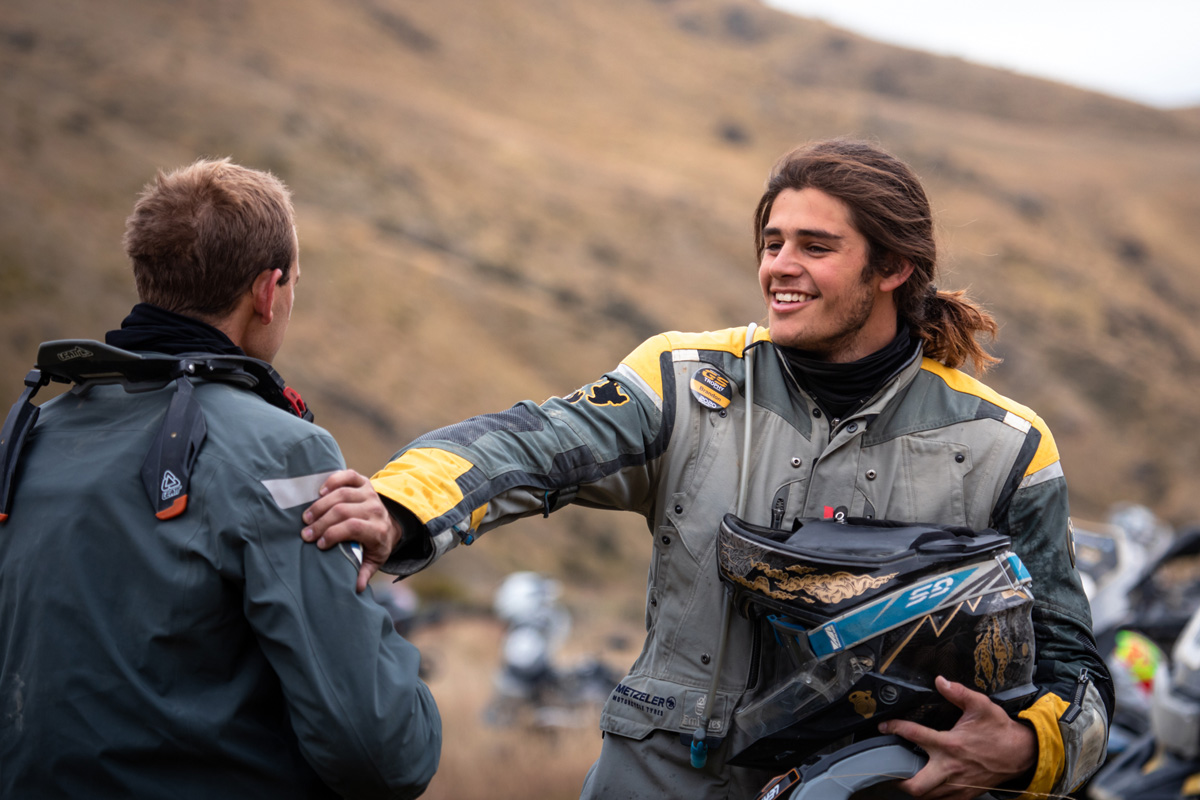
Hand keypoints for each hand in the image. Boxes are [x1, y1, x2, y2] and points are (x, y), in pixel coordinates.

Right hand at [302, 469, 404, 592]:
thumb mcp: (373, 560)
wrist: (389, 523)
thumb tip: (356, 588)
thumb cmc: (374, 544)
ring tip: (306, 517)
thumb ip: (364, 571)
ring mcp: (370, 494)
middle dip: (321, 523)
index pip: (355, 527)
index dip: (334, 534)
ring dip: (320, 505)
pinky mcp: (364, 482)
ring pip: (342, 494)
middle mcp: (375, 509)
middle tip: (305, 533)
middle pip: (344, 511)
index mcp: (378, 530)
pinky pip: (348, 476)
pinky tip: (320, 492)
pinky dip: (333, 481)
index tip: (318, 544)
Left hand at [878, 676, 1036, 799]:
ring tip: (904, 775)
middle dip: (898, 778)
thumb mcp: (980, 705)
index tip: (885, 726)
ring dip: (912, 787)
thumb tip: (940, 680)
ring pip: (927, 797)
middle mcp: (951, 768)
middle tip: (889, 767)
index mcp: (951, 744)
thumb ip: (958, 692)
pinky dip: (930, 795)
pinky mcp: (966, 795)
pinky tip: (926, 783)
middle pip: (916, 785)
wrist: (1022, 753)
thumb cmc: (1000, 730)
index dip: (894, 728)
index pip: (914, 735)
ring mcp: (958, 786)